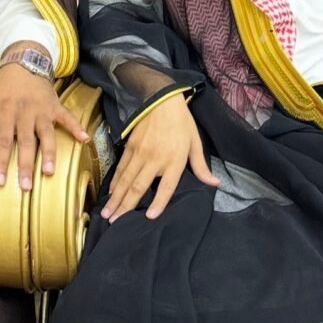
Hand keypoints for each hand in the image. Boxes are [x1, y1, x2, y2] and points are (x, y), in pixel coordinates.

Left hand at [0, 64, 87, 189]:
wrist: (22, 63)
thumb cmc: (1, 90)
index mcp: (5, 113)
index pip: (2, 142)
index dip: (1, 162)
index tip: (1, 182)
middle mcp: (24, 112)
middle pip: (25, 142)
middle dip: (26, 165)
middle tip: (26, 186)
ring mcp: (41, 109)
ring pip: (46, 133)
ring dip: (49, 153)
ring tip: (49, 172)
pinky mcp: (55, 105)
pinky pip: (67, 117)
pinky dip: (76, 127)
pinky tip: (84, 139)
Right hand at [102, 93, 217, 222]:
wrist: (162, 99)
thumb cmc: (182, 123)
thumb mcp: (195, 144)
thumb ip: (201, 167)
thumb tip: (215, 184)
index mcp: (174, 160)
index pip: (166, 186)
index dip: (158, 203)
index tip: (149, 217)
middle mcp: (155, 159)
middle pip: (138, 186)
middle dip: (125, 206)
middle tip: (114, 222)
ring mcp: (140, 153)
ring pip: (125, 179)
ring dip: (115, 198)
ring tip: (107, 213)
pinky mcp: (130, 146)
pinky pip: (121, 168)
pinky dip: (115, 182)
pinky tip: (110, 193)